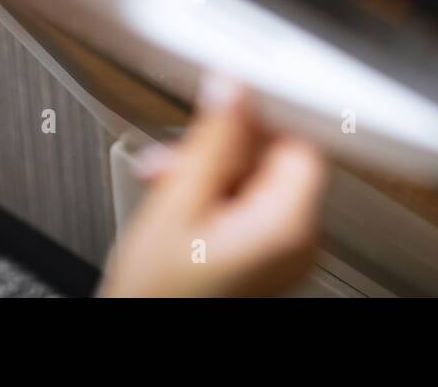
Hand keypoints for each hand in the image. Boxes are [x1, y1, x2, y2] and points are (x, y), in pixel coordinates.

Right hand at [101, 81, 327, 297]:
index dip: (264, 112)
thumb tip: (232, 88)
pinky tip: (179, 203)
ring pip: (256, 180)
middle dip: (221, 148)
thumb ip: (211, 141)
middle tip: (178, 154)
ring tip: (166, 182)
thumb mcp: (175, 206)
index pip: (301, 139)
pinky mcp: (267, 259)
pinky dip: (215, 197)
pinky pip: (250, 207)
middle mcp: (300, 241)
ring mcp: (286, 253)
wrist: (136, 348)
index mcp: (290, 226)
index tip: (232, 96)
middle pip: (274, 159)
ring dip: (211, 171)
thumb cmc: (156, 300)